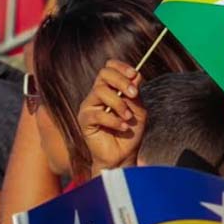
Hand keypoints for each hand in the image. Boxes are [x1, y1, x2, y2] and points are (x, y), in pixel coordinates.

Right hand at [77, 60, 146, 175]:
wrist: (123, 156)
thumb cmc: (130, 133)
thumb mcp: (138, 110)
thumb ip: (135, 93)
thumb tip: (136, 75)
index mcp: (110, 89)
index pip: (109, 68)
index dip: (121, 67)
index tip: (134, 75)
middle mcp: (97, 95)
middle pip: (103, 74)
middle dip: (121, 81)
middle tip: (134, 93)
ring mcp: (89, 106)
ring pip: (100, 91)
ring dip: (119, 104)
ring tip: (128, 118)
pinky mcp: (84, 120)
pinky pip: (97, 114)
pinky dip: (113, 120)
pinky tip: (122, 127)